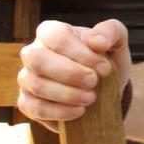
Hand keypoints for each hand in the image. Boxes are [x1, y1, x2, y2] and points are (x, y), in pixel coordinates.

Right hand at [17, 19, 131, 131]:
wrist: (105, 92)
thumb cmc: (105, 61)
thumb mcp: (117, 41)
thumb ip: (110, 31)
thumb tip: (95, 41)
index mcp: (51, 32)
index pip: (57, 37)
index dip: (81, 54)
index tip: (104, 69)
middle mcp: (33, 53)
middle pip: (38, 59)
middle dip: (70, 73)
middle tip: (93, 83)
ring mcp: (27, 79)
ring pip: (37, 85)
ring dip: (67, 94)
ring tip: (91, 98)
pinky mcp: (27, 103)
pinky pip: (35, 108)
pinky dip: (60, 112)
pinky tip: (80, 111)